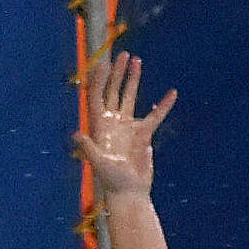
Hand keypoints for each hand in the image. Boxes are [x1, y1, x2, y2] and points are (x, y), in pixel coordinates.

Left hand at [73, 52, 176, 197]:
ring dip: (133, 79)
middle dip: (118, 73)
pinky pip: (155, 115)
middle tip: (124, 56)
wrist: (129, 192)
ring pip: (130, 97)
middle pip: (114, 90)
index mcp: (99, 124)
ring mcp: (127, 126)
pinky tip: (172, 93)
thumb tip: (77, 135)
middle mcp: (112, 121)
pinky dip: (163, 105)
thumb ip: (89, 148)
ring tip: (137, 61)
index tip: (106, 64)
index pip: (97, 95)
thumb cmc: (112, 180)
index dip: (101, 79)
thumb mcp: (99, 163)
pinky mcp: (143, 134)